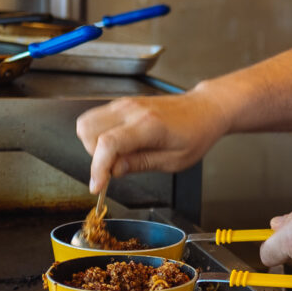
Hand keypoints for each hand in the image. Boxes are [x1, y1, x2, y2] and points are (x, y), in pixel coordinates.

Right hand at [76, 85, 224, 191]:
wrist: (204, 108)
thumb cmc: (195, 134)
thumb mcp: (174, 160)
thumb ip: (140, 164)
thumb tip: (113, 171)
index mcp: (148, 125)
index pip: (108, 144)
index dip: (97, 168)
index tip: (96, 187)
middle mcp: (132, 110)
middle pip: (87, 130)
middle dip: (94, 154)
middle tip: (115, 166)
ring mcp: (125, 103)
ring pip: (87, 123)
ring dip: (93, 145)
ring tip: (118, 155)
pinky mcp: (122, 103)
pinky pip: (97, 118)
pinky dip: (99, 135)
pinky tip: (120, 145)